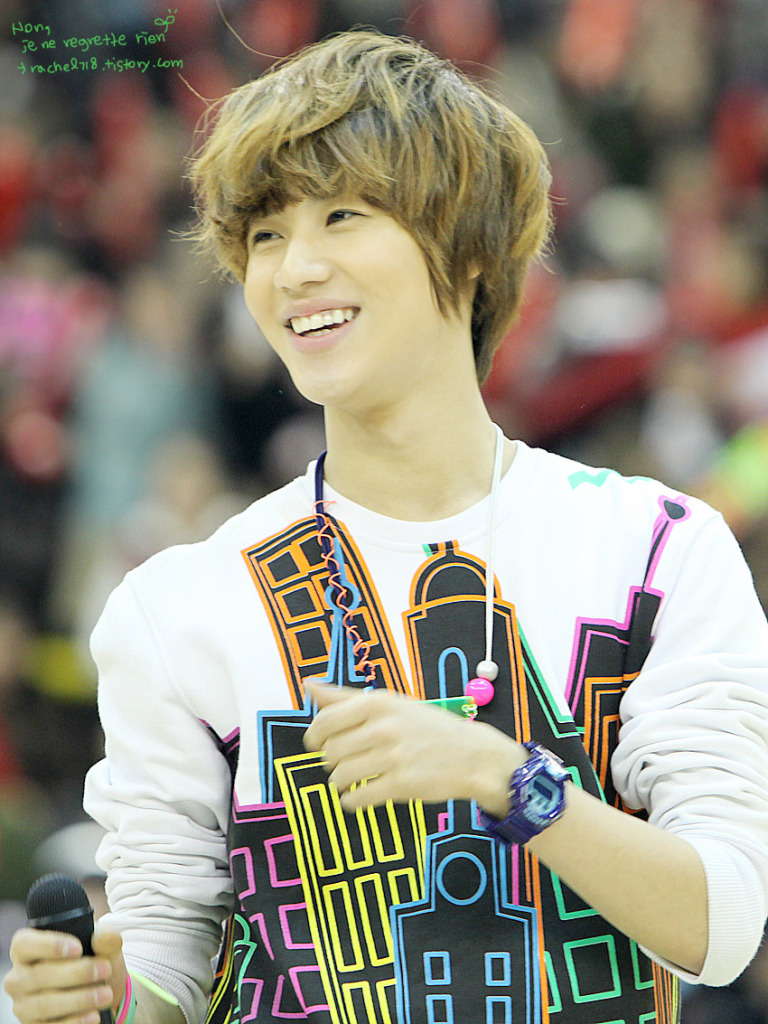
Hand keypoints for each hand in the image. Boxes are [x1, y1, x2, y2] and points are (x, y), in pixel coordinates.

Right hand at [4, 927, 126, 1023]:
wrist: (99, 990)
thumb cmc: (92, 959)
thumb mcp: (101, 944)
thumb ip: (105, 937)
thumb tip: (103, 937)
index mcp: (26, 950)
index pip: (24, 944)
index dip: (49, 945)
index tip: (78, 948)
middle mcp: (19, 978)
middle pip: (38, 975)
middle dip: (76, 973)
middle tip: (105, 969)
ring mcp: (23, 1005)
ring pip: (45, 1004)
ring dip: (79, 999)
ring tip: (106, 994)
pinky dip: (75, 1021)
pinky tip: (93, 1015)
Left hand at [303, 681, 524, 812]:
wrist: (473, 756)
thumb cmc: (429, 728)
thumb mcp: (393, 703)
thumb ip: (348, 697)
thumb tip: (309, 685)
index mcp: (379, 702)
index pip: (325, 720)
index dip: (315, 736)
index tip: (317, 743)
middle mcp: (384, 727)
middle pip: (330, 751)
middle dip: (331, 761)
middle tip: (345, 761)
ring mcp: (392, 757)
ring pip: (340, 776)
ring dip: (341, 782)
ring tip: (354, 778)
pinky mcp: (400, 785)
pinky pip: (357, 798)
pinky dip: (352, 801)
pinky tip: (360, 796)